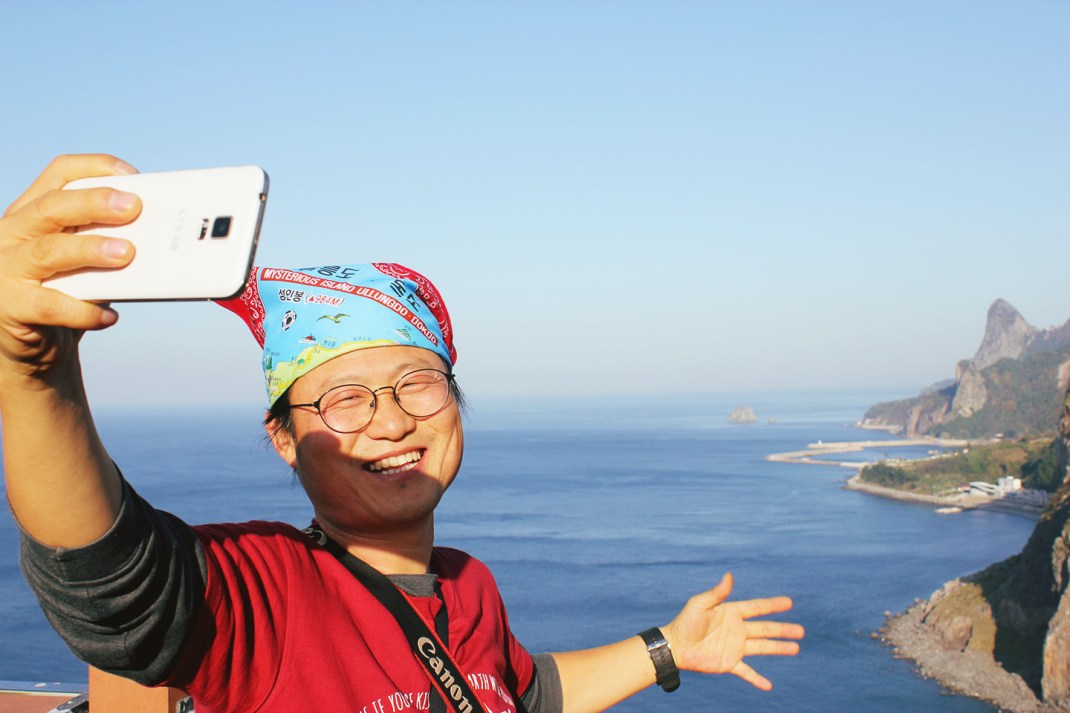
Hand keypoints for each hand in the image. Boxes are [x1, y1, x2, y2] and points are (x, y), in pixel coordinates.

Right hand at [0, 154, 140, 377]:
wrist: (32, 346)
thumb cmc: (65, 293)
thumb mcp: (81, 259)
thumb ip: (104, 241)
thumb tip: (155, 236)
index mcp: (31, 212)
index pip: (59, 174)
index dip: (94, 168)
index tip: (132, 176)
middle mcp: (12, 234)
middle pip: (52, 208)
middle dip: (94, 203)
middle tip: (133, 207)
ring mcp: (7, 270)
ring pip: (49, 251)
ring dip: (90, 249)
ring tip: (126, 253)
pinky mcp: (12, 307)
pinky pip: (50, 305)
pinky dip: (83, 311)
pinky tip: (109, 315)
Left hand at [663, 573, 803, 690]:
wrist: (674, 646)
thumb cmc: (684, 622)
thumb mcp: (699, 604)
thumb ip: (716, 593)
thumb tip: (729, 575)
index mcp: (731, 612)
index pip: (756, 608)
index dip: (772, 605)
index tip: (789, 602)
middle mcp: (737, 629)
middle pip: (765, 629)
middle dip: (783, 629)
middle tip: (801, 630)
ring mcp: (735, 647)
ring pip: (762, 647)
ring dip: (779, 648)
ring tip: (796, 648)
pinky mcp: (729, 663)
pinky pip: (747, 672)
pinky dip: (757, 679)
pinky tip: (769, 686)